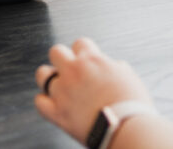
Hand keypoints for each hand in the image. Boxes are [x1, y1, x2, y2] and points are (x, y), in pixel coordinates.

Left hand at [34, 38, 152, 143]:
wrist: (127, 128)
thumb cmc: (132, 105)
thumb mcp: (128, 76)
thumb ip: (114, 67)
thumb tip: (112, 66)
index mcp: (92, 60)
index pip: (80, 43)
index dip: (84, 52)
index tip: (86, 60)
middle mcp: (74, 71)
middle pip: (56, 51)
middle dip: (62, 59)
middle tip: (69, 71)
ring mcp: (63, 91)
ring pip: (42, 74)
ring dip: (49, 78)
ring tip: (58, 86)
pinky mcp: (57, 112)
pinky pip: (39, 102)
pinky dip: (45, 102)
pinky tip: (53, 104)